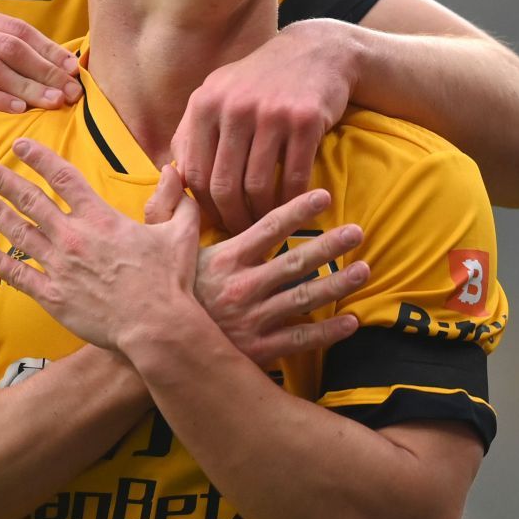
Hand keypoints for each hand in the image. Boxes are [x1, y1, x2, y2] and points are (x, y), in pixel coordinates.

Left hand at [0, 140, 198, 351]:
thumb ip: (176, 200)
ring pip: (19, 233)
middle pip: (29, 200)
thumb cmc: (169, 281)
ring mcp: (60, 267)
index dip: (39, 158)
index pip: (63, 177)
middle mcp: (73, 236)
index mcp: (100, 218)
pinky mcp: (54, 296)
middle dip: (0, 179)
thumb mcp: (179, 232)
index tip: (20, 145)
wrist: (156, 326)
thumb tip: (175, 171)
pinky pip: (18, 275)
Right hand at [145, 180, 367, 364]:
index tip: (324, 196)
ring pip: (306, 298)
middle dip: (331, 244)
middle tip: (358, 231)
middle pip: (297, 261)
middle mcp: (243, 287)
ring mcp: (253, 320)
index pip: (269, 227)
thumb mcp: (155, 244)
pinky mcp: (259, 350)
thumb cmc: (158, 292)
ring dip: (338, 283)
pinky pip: (300, 339)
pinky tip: (351, 322)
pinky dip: (328, 332)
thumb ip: (167, 205)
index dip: (299, 210)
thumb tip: (173, 168)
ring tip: (364, 269)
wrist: (155, 348)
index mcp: (225, 258)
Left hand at [172, 21, 355, 232]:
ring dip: (262, 215)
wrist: (316, 52)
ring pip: (258, 186)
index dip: (203, 206)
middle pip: (224, 185)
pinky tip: (293, 207)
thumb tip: (173, 179)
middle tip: (241, 233)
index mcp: (205, 103)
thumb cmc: (259, 82)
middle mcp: (234, 107)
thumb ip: (192, 132)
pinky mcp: (305, 120)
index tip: (215, 222)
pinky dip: (292, 201)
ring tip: (266, 224)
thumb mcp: (217, 93)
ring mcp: (270, 113)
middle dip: (231, 218)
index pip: (194, 172)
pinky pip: (294, 177)